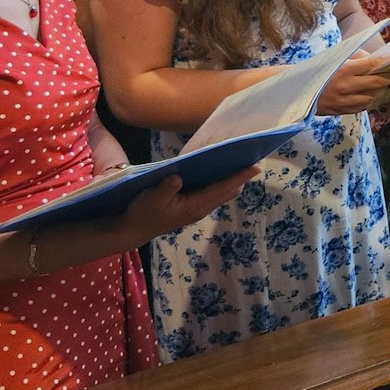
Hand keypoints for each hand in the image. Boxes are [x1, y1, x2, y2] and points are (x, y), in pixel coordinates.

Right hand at [120, 167, 258, 239]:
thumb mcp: (152, 199)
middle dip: (240, 177)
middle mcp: (201, 208)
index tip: (256, 167)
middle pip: (227, 191)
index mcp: (195, 205)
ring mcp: (197, 208)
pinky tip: (219, 170)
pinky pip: (212, 193)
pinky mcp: (192, 206)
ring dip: (232, 180)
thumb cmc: (142, 214)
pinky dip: (220, 182)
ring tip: (241, 162)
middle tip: (252, 159)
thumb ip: (166, 188)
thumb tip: (178, 177)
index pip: (222, 188)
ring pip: (221, 193)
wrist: (133, 230)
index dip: (239, 177)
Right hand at [315, 54, 389, 115]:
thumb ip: (356, 58)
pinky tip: (380, 96)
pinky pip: (365, 106)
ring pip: (374, 97)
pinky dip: (374, 101)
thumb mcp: (336, 60)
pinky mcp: (343, 111)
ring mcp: (345, 101)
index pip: (372, 65)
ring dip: (386, 91)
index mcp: (344, 69)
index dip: (389, 63)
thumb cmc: (318, 71)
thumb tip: (374, 59)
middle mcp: (346, 86)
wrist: (297, 91)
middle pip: (378, 82)